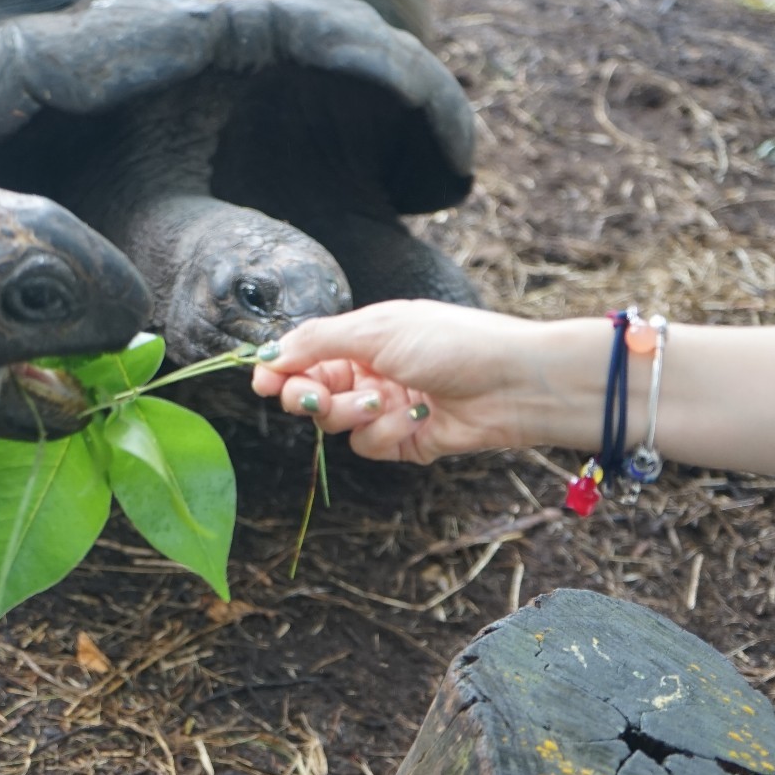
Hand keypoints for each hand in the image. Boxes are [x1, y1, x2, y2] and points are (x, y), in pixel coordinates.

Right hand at [250, 300, 593, 461]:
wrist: (511, 382)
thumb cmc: (452, 342)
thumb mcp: (377, 329)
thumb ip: (317, 341)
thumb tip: (270, 353)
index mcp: (363, 338)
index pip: (304, 356)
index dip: (280, 370)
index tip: (262, 381)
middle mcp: (370, 372)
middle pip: (310, 392)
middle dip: (308, 397)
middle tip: (311, 399)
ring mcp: (385, 408)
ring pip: (335, 424)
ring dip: (352, 414)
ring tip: (383, 402)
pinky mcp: (403, 441)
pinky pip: (369, 445)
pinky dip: (385, 434)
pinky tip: (415, 418)